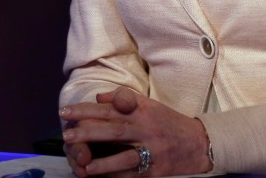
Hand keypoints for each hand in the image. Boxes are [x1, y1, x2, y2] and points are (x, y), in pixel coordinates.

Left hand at [60, 88, 211, 176]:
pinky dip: (116, 176)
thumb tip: (98, 97)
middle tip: (67, 135)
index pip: (110, 109)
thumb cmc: (169, 122)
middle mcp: (146, 129)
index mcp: (142, 111)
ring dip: (102, 161)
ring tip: (83, 164)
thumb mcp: (149, 105)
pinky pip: (133, 175)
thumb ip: (124, 99)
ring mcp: (152, 151)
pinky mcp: (156, 170)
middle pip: (114, 130)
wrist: (199, 144)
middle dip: (89, 132)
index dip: (86, 110)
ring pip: (124, 156)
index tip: (66, 112)